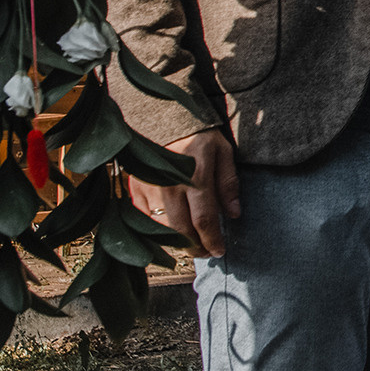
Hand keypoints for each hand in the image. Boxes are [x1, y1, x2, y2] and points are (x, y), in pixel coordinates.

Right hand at [127, 129, 240, 257]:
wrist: (163, 118)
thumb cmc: (198, 135)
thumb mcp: (223, 152)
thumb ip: (228, 183)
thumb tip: (234, 213)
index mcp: (194, 177)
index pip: (203, 219)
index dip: (212, 239)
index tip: (220, 250)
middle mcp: (169, 187)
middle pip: (180, 230)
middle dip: (196, 247)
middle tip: (207, 252)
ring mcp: (150, 189)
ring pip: (161, 229)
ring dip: (177, 244)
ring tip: (192, 246)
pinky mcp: (135, 189)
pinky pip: (144, 220)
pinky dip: (157, 233)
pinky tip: (170, 235)